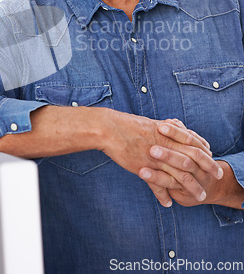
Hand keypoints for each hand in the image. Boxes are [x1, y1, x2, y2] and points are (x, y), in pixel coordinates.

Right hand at [99, 112, 221, 206]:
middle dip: (207, 168)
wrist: (108, 128)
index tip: (212, 156)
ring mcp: (155, 158)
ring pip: (179, 175)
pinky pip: (157, 184)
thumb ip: (164, 126)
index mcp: (166, 133)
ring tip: (199, 197)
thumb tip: (175, 123)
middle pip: (193, 158)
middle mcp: (164, 145)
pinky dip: (163, 195)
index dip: (204, 150)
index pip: (193, 142)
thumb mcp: (149, 123)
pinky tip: (168, 203)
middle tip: (217, 176)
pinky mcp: (143, 168)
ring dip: (192, 187)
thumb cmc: (126, 124)